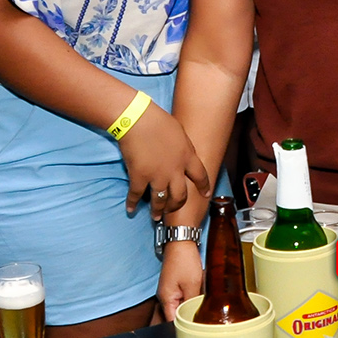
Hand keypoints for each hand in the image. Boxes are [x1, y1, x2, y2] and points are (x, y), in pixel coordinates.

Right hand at [117, 105, 210, 220]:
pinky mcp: (139, 177)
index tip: (206, 195)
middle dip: (177, 205)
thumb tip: (184, 153)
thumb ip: (184, 147)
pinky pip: (136, 195)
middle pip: (180, 195)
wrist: (138, 120)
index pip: (201, 176)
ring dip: (158, 211)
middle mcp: (175, 170)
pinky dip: (132, 204)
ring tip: (156, 217)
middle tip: (173, 210)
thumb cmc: (158, 120)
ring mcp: (157, 176)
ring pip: (161, 201)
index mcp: (188, 157)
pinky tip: (131, 210)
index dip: (204, 187)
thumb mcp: (180, 132)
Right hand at [156, 239, 204, 321]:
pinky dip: (191, 298)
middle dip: (188, 317)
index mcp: (166, 299)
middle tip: (201, 321)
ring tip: (202, 309)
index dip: (183, 327)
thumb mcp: (192, 284)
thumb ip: (193, 303)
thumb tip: (195, 318)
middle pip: (176, 315)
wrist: (181, 242)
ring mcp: (170, 290)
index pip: (172, 321)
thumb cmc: (184, 260)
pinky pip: (183, 297)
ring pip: (181, 306)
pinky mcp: (176, 285)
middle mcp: (166, 297)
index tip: (194, 331)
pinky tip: (200, 296)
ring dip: (191, 307)